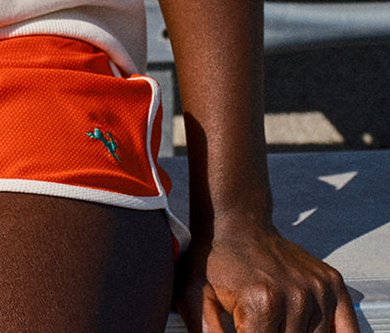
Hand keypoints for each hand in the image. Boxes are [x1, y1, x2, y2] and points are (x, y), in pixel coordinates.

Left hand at [176, 218, 358, 332]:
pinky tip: (314, 331)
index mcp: (263, 302)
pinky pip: (348, 329)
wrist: (237, 222)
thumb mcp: (196, 296)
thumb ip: (209, 332)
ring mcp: (317, 289)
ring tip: (277, 321)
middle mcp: (296, 296)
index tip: (245, 328)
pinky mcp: (332, 283)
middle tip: (260, 322)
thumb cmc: (214, 261)